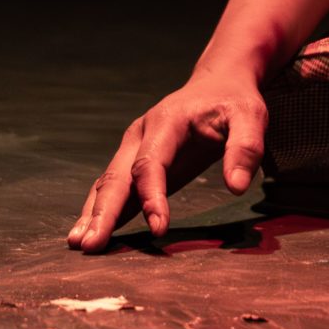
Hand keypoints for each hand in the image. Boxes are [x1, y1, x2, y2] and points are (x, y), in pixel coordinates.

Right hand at [66, 69, 266, 251]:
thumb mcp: (250, 116)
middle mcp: (141, 134)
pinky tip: (89, 233)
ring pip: (107, 182)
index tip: (158, 228)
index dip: (152, 196)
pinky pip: (115, 187)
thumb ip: (245, 148)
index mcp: (166, 121)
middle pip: (117, 175)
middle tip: (89, 244)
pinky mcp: (136, 161)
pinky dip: (101, 210)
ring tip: (78, 243)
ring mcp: (134, 147)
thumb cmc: (234, 101)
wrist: (217, 84)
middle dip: (103, 211)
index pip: (150, 163)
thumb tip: (236, 187)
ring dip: (94, 213)